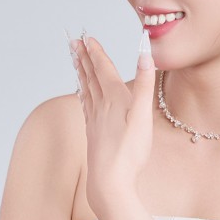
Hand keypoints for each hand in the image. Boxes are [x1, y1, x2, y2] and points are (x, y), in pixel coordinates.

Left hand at [69, 31, 157, 219]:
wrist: (110, 181)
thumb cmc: (129, 152)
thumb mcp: (143, 116)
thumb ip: (145, 85)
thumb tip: (145, 55)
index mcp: (114, 99)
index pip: (104, 70)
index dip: (96, 53)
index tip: (87, 38)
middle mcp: (101, 107)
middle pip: (91, 76)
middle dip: (84, 58)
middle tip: (74, 42)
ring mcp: (95, 120)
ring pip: (86, 90)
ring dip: (81, 73)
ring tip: (75, 61)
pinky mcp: (93, 133)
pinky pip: (86, 106)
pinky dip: (83, 94)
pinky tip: (82, 94)